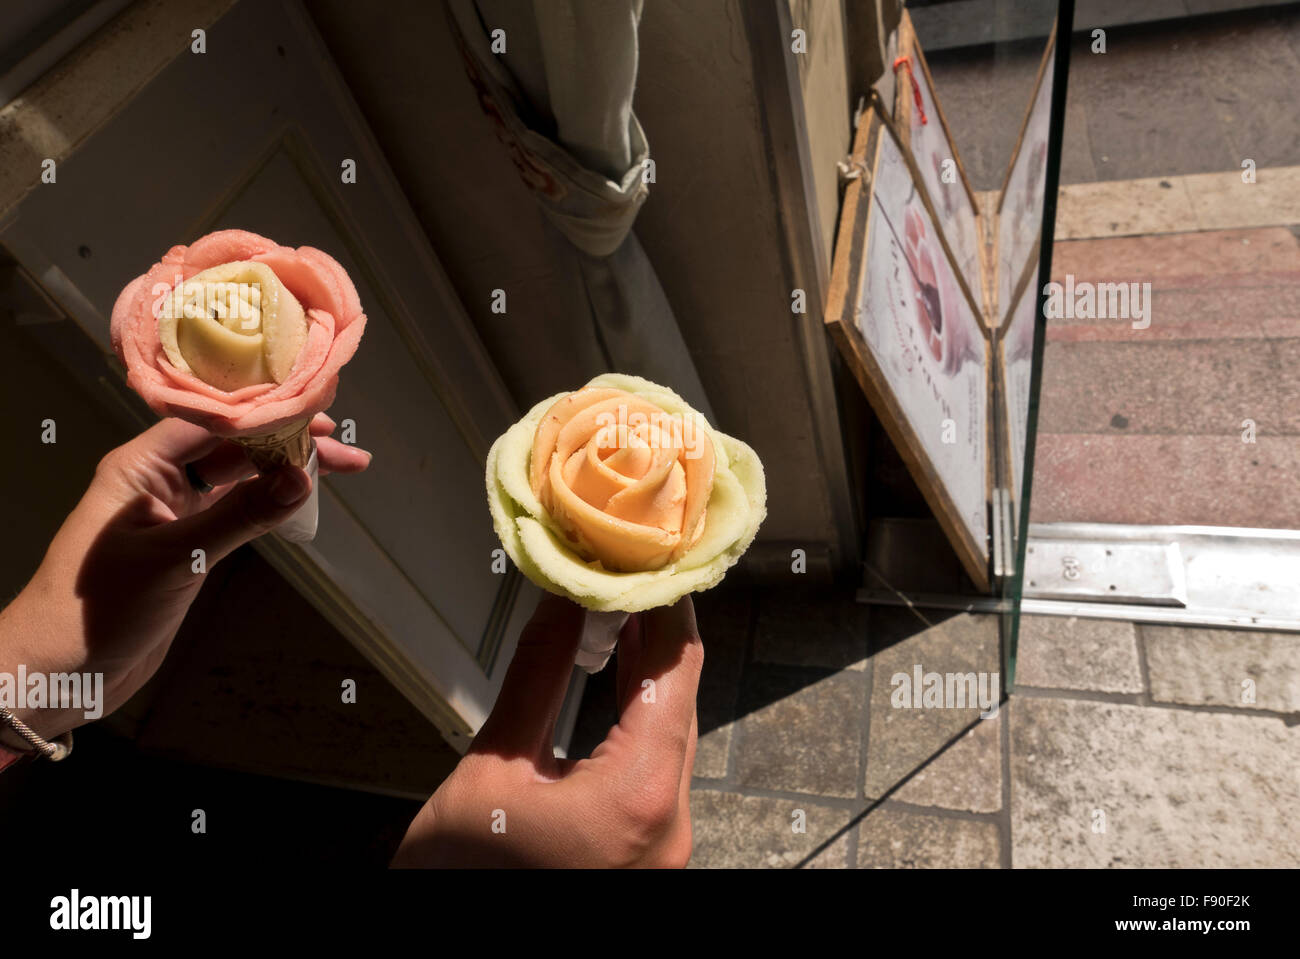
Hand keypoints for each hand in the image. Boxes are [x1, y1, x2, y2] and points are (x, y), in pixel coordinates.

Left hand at [0, 414, 370, 739]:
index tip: (314, 414)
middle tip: (341, 446)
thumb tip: (300, 480)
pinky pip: (235, 507)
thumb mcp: (176, 560)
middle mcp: (155, 480)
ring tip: (339, 467)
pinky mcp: (185, 542)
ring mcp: (171, 511)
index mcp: (138, 466)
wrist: (60, 671)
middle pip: (232, 444)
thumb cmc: (94, 612)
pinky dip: (269, 502)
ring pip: (239, 475)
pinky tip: (299, 500)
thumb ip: (240, 517)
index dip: (266, 413)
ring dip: (284, 471)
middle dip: (286, 442)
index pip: (211, 420)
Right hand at [392, 595, 701, 867]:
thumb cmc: (461, 883)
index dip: (666, 605)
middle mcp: (669, 825)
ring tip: (618, 615)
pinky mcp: (645, 856)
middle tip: (627, 575)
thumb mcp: (492, 768)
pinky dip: (639, 721)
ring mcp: (663, 847)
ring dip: (647, 676)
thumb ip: (537, 678)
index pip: (676, 671)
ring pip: (671, 736)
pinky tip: (617, 683)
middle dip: (655, 635)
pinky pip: (656, 771)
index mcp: (639, 798)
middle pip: (680, 702)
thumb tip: (560, 606)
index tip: (651, 559)